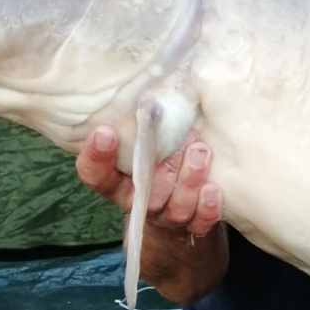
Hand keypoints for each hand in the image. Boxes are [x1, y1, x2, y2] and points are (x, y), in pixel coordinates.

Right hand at [75, 125, 222, 237]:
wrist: (183, 205)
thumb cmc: (160, 160)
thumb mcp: (143, 143)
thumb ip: (140, 125)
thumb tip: (148, 85)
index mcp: (116, 182)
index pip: (95, 174)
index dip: (96, 157)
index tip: (105, 131)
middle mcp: (139, 202)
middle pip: (143, 195)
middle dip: (161, 168)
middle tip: (177, 142)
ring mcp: (167, 216)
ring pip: (174, 208)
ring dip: (188, 180)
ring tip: (201, 152)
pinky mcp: (194, 224)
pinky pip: (199, 222)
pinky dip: (207, 206)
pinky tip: (213, 188)